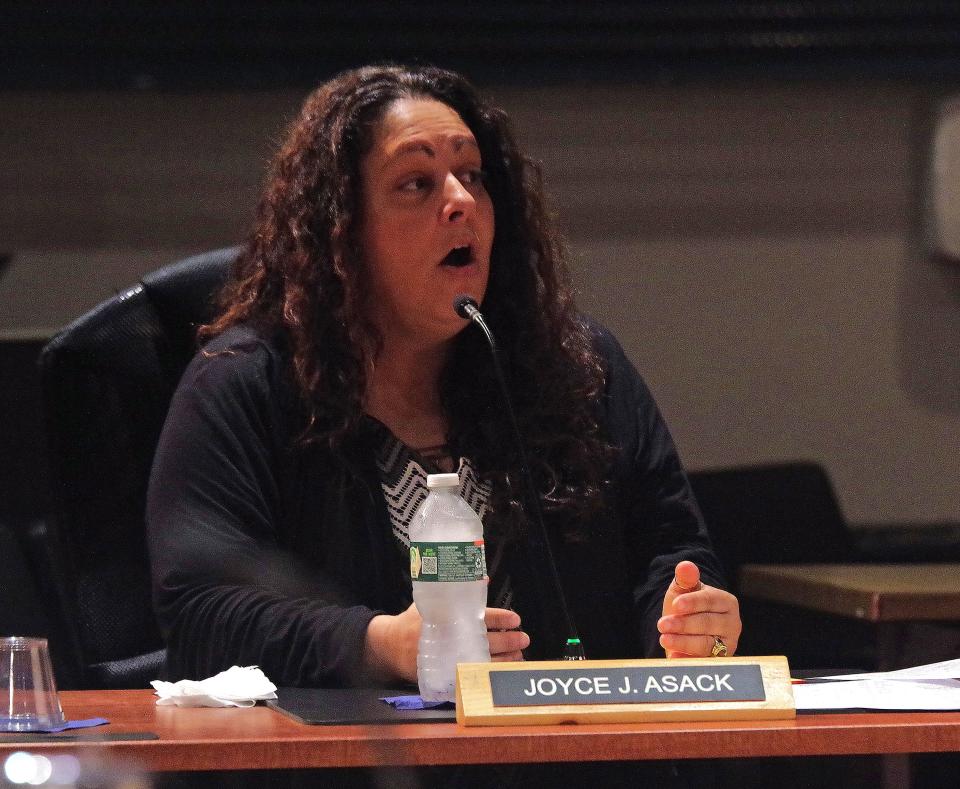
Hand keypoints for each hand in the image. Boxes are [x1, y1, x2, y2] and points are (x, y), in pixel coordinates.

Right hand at [364, 604, 529, 682]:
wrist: (391, 645)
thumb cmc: (414, 621)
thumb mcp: (433, 601)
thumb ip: (458, 592)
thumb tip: (484, 578)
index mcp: (451, 619)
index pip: (482, 618)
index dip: (502, 619)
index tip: (516, 619)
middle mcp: (453, 640)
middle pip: (489, 641)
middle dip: (510, 641)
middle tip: (523, 638)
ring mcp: (450, 660)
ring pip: (486, 661)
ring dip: (506, 658)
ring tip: (519, 655)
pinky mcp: (447, 675)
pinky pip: (474, 676)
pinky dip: (490, 673)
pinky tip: (501, 671)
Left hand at [657, 560, 741, 657]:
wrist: (687, 629)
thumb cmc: (687, 606)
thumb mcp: (684, 591)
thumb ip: (685, 579)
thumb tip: (685, 566)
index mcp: (726, 602)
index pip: (710, 601)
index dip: (693, 602)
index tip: (676, 605)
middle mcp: (732, 624)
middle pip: (708, 624)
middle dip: (683, 624)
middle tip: (662, 624)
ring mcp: (728, 645)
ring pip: (707, 644)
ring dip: (684, 643)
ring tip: (664, 639)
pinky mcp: (718, 662)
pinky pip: (703, 662)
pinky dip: (687, 660)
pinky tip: (673, 656)